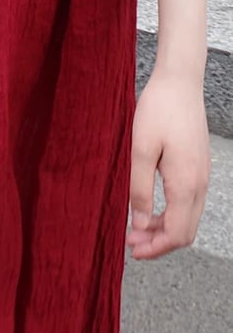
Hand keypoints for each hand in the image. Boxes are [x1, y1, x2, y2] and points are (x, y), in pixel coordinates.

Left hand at [126, 68, 209, 259]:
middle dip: (159, 242)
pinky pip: (188, 201)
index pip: (176, 234)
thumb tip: (139, 223)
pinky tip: (149, 206)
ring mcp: (202, 176)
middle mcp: (199, 184)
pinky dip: (170, 212)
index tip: (132, 250)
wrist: (179, 83)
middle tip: (131, 242)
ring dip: (164, 227)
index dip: (155, 248)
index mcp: (186, 184)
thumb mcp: (140, 149)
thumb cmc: (158, 110)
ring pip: (187, 217)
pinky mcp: (198, 167)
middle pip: (185, 231)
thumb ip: (140, 189)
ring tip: (136, 226)